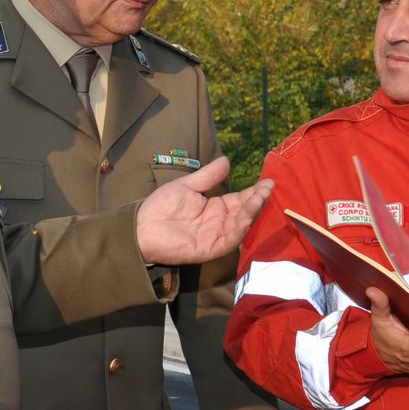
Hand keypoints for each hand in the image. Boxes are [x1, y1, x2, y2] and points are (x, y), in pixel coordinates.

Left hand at [136, 156, 272, 265]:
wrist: (141, 226)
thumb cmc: (161, 206)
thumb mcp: (187, 186)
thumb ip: (207, 176)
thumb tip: (227, 160)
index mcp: (216, 209)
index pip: (241, 200)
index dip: (255, 192)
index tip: (268, 181)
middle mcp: (220, 223)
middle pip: (244, 212)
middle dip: (258, 200)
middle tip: (268, 187)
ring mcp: (216, 237)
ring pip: (240, 226)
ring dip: (251, 212)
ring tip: (260, 197)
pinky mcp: (209, 249)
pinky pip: (229, 240)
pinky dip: (239, 229)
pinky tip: (245, 216)